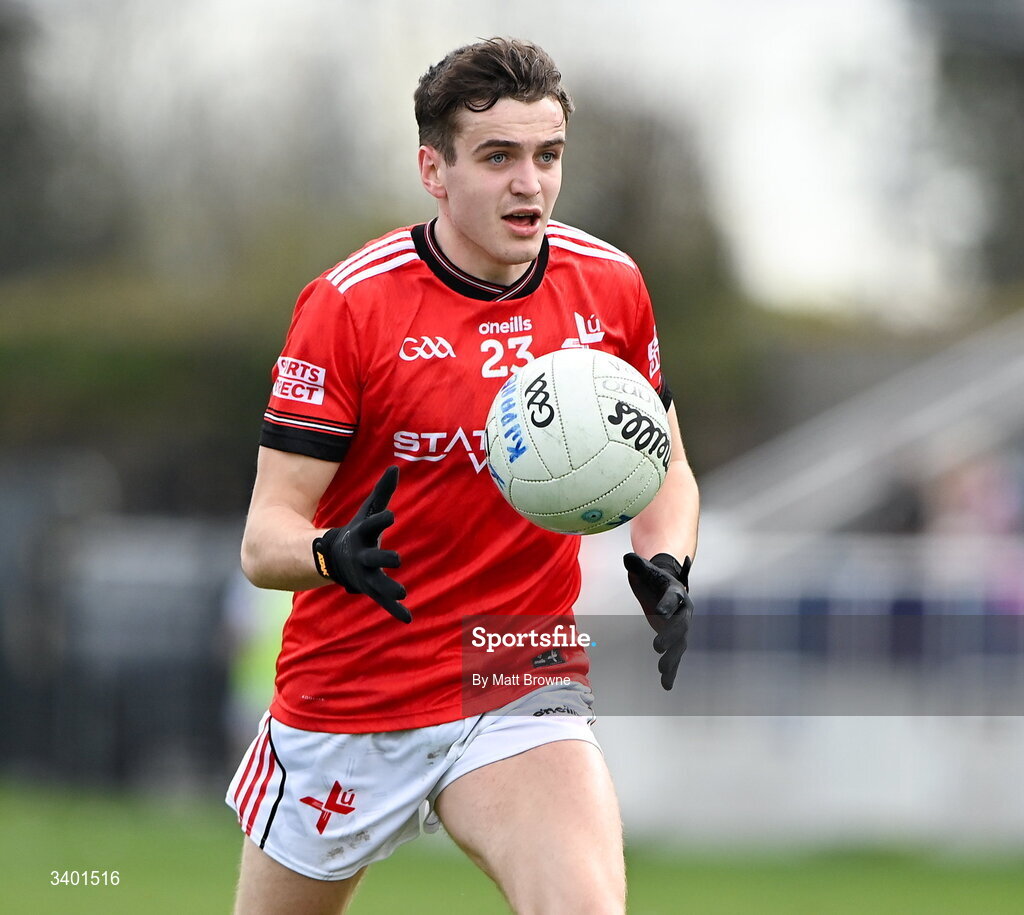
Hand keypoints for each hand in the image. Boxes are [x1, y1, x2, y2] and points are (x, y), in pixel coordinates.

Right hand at [312, 466, 410, 622]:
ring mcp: (364, 574)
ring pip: (377, 583)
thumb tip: (395, 467)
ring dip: (388, 589)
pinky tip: (408, 619)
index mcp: (362, 534)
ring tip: (402, 593)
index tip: (392, 515)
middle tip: (397, 559)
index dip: (381, 520)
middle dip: (384, 557)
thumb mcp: (368, 510)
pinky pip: (382, 601)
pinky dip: (394, 610)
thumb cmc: (357, 530)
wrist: (330, 558)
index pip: (372, 525)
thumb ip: (383, 492)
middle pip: (373, 557)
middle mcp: (362, 555)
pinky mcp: (369, 588)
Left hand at [623, 552, 692, 689]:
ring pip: (680, 644)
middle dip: (670, 636)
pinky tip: (666, 685)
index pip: (672, 598)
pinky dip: (672, 671)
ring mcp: (680, 626)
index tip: (658, 611)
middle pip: (680, 624)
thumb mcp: (643, 568)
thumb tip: (627, 558)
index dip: (666, 603)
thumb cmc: (652, 576)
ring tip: (662, 672)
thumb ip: (636, 564)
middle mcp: (682, 610)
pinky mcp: (675, 638)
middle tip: (657, 647)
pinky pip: (675, 656)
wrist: (666, 584)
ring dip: (672, 658)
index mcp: (675, 592)